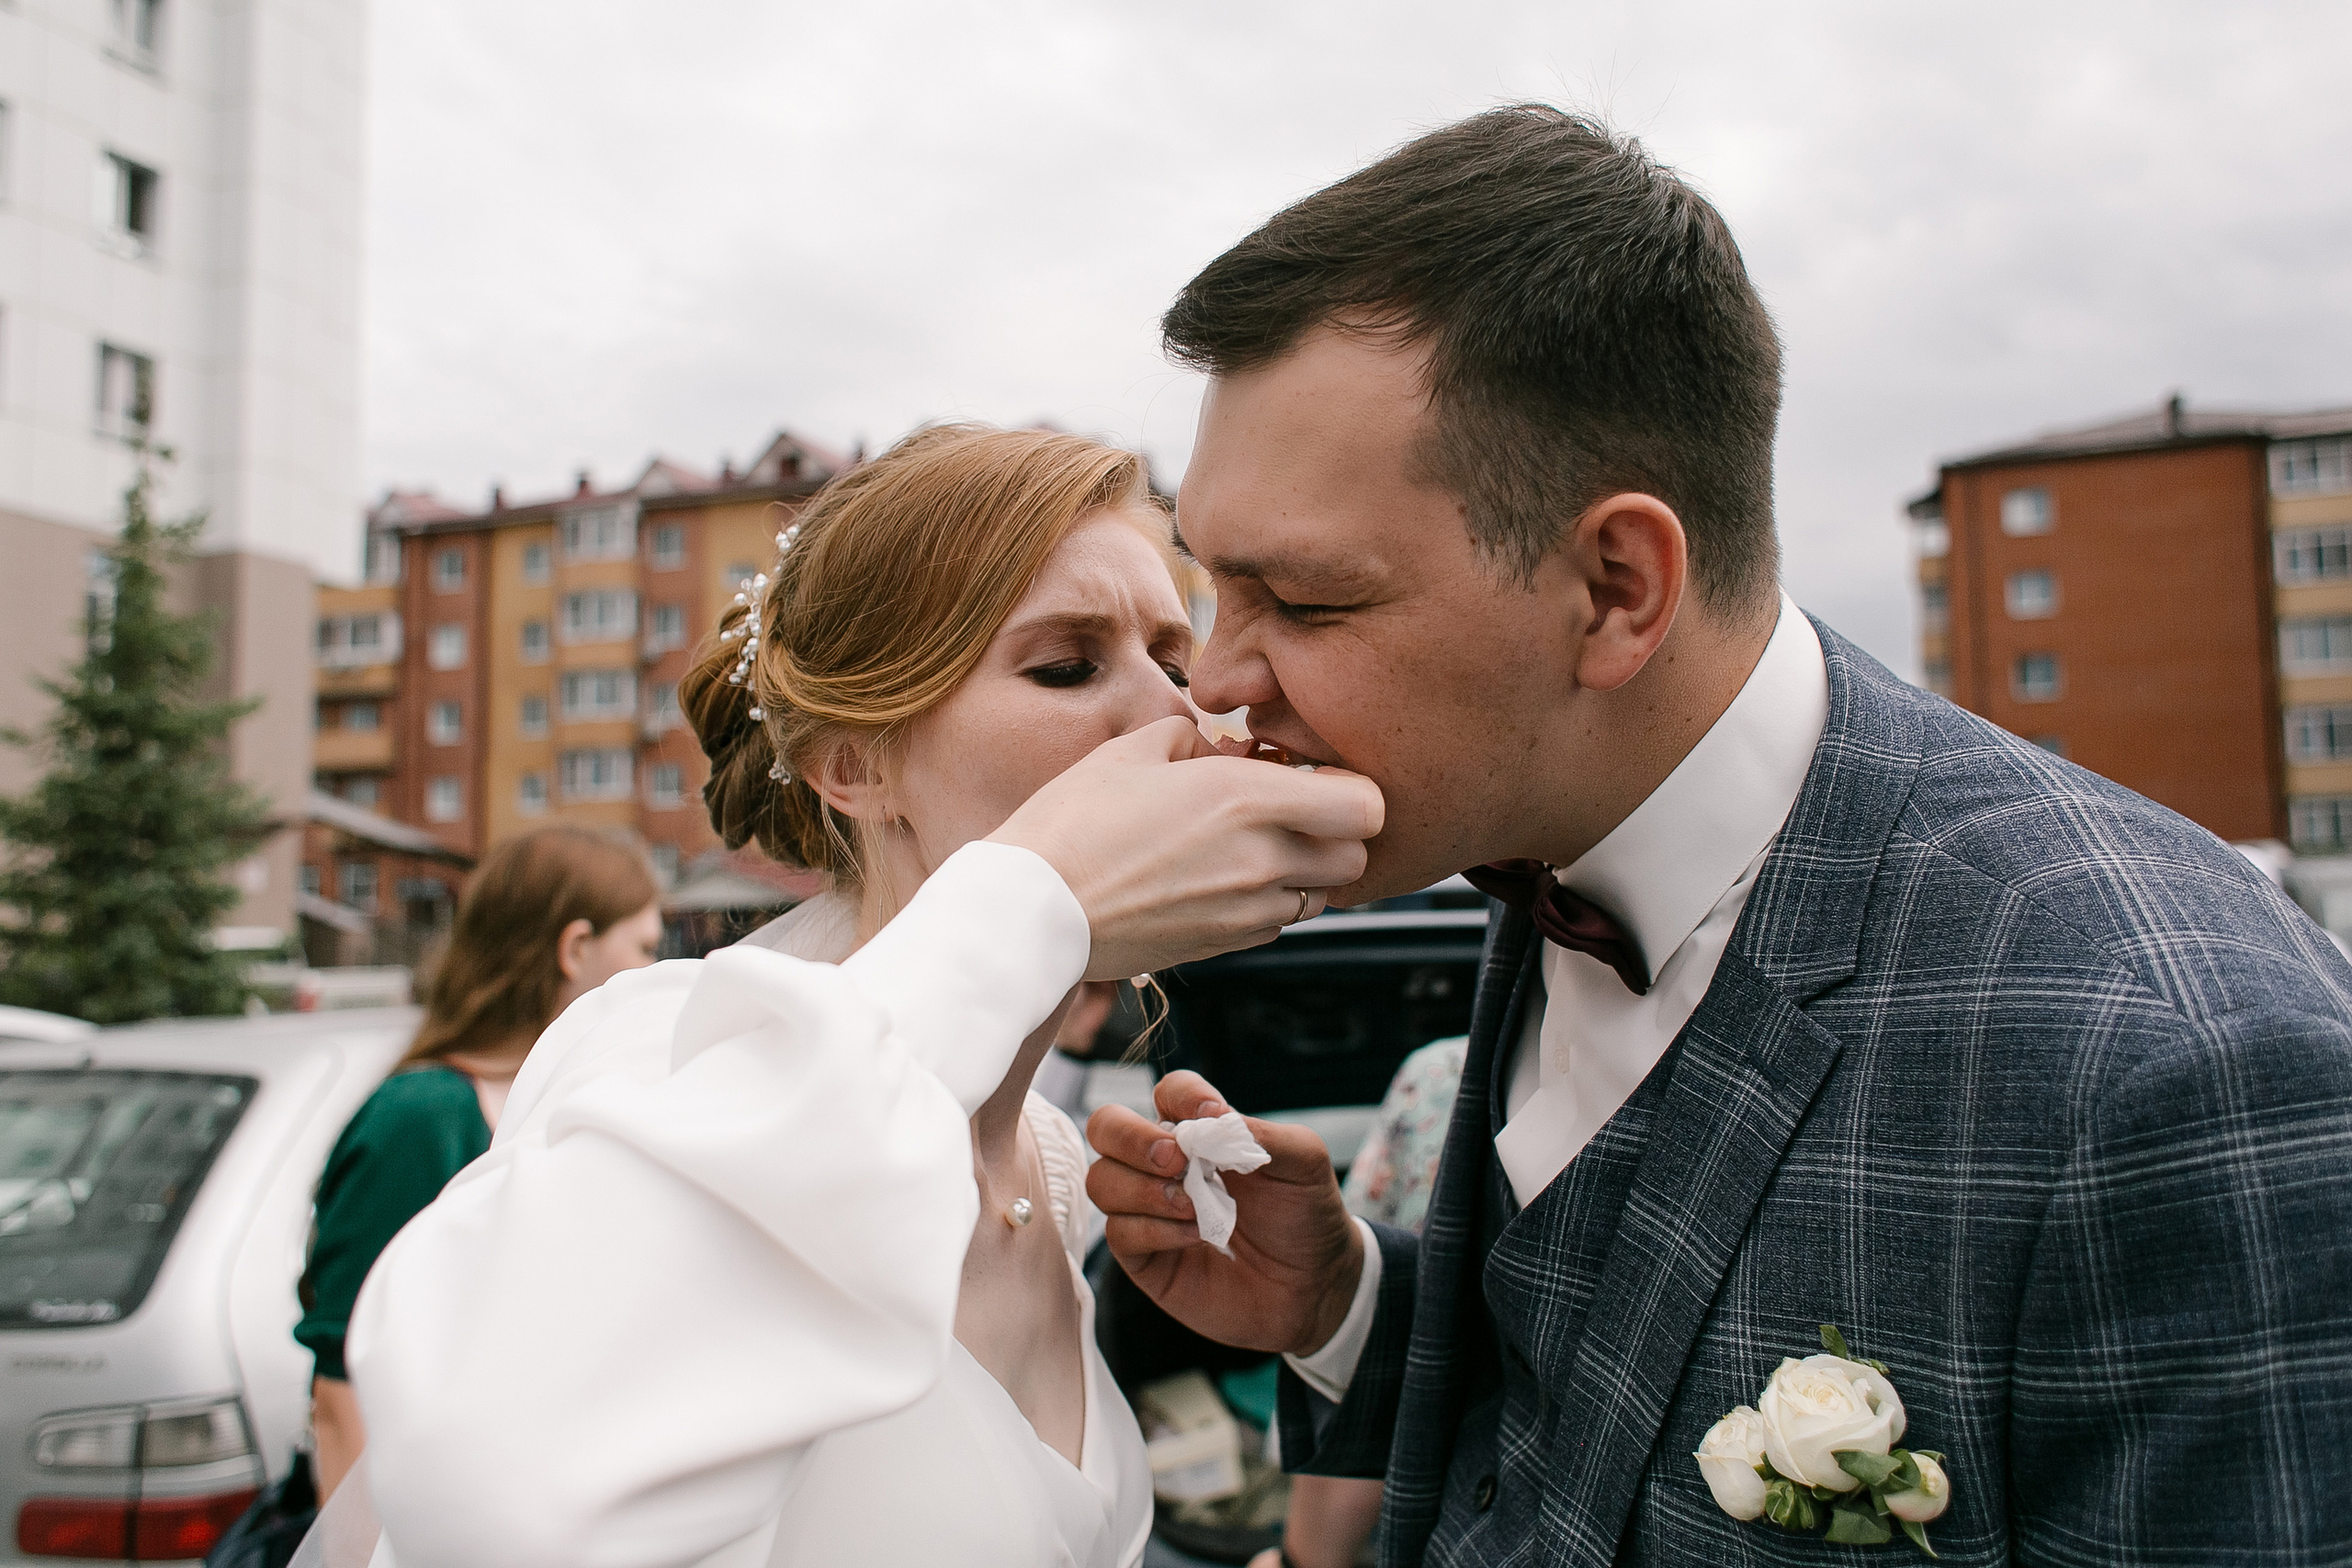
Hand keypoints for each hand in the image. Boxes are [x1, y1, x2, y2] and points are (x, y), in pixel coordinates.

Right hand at [988, 716, 1383, 980]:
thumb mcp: (1129, 751)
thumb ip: (1192, 739)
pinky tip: (1220, 877)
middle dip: (1336, 830)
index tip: (1316, 773)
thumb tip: (1220, 749)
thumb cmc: (1070, 825)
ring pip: (1320, 894)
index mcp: (1245, 800)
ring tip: (1252, 844)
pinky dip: (1266, 900)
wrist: (1029, 911)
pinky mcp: (1224, 946)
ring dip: (1303, 868)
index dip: (1352, 786)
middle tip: (1292, 808)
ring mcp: (1245, 913)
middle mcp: (1260, 861)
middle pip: (1355, 857)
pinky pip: (1277, 922)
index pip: (1365, 806)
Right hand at [1087, 1070, 1363, 1355]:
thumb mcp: (1303, 1161)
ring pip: (1102, 1180)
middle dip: (1132, 1138)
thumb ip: (1260, 1134)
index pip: (1168, 1092)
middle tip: (1177, 1161)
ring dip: (1143, 1189)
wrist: (1315, 1286)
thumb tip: (1212, 1122)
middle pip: (1107, 1127)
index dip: (1182, 1096)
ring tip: (1192, 1207)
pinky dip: (1153, 1230)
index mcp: (1201, 1133)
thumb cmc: (1307, 1216)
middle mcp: (1166, 1165)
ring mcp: (1150, 1210)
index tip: (1213, 1115)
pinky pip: (1117, 1233)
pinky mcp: (1145, 1257)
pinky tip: (1193, 1236)